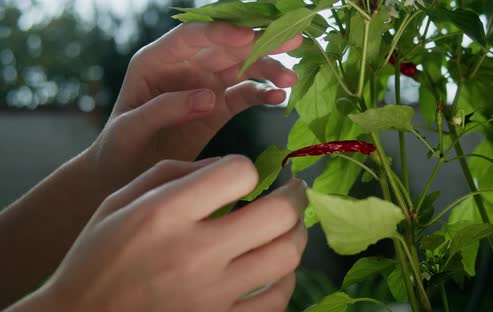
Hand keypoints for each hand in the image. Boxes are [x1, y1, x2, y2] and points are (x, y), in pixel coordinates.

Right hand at [24, 156, 306, 311]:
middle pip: (278, 214)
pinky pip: (277, 301)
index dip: (247, 168)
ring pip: (287, 257)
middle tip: (294, 192)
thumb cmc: (98, 257)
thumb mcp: (121, 201)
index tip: (244, 177)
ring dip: (296, 236)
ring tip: (289, 228)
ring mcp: (211, 295)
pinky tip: (276, 270)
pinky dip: (285, 280)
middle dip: (294, 196)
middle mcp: (194, 253)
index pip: (238, 173)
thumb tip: (227, 165)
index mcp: (166, 214)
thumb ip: (174, 173)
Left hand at [88, 22, 301, 195]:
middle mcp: (184, 67)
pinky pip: (245, 94)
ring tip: (291, 79)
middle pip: (226, 46)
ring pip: (242, 67)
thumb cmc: (118, 149)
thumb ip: (164, 109)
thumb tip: (207, 96)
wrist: (124, 176)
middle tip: (292, 39)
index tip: (250, 36)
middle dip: (259, 42)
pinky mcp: (218, 107)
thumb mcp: (130, 129)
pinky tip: (279, 97)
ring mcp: (204, 86)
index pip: (193, 36)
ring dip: (268, 68)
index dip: (222, 33)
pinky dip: (263, 94)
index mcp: (157, 61)